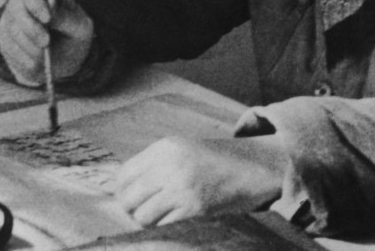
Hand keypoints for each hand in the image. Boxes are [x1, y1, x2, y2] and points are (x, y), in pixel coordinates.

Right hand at [0, 0, 93, 85]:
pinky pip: (9, 49)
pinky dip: (24, 59)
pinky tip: (36, 64)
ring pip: (11, 29)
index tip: (47, 19)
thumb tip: (50, 0)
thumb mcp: (80, 28)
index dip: (34, 0)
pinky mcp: (5, 40)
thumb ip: (65, 15)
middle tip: (46, 42)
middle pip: (15, 6)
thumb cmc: (74, 37)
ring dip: (30, 46)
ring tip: (44, 56)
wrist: (64, 62)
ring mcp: (11, 20)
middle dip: (31, 27)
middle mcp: (23, 1)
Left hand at [113, 135, 285, 226]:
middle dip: (131, 209)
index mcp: (164, 147)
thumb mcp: (182, 149)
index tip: (129, 198)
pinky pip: (163, 226)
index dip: (122, 191)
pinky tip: (172, 222)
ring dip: (147, 221)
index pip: (123, 175)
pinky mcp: (195, 208)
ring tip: (158, 218)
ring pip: (143, 216)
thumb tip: (122, 188)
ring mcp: (182, 187)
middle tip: (141, 212)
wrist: (252, 168)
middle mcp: (170, 165)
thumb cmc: (214, 160)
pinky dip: (163, 228)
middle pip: (128, 198)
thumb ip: (154, 163)